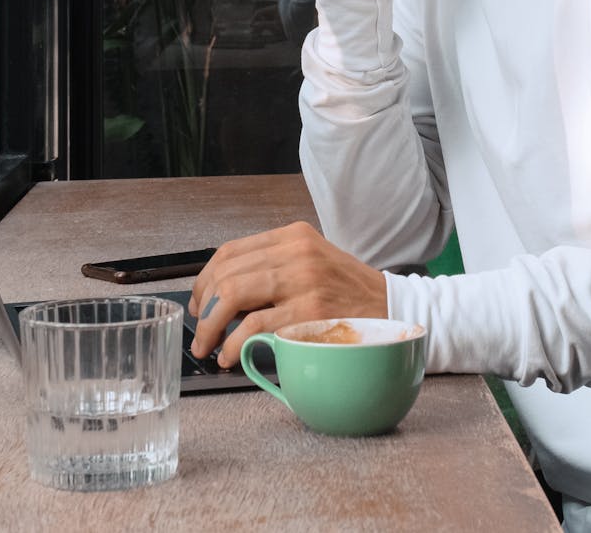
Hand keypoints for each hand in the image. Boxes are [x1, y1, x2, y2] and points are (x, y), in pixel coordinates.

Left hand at [188, 221, 387, 367]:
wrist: (393, 309)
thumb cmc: (347, 292)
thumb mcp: (311, 262)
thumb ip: (272, 268)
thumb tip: (221, 294)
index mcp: (293, 236)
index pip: (230, 251)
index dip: (204, 280)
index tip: (198, 302)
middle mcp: (296, 252)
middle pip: (227, 273)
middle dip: (203, 306)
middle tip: (199, 332)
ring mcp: (304, 281)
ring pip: (234, 295)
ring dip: (211, 326)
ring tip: (208, 346)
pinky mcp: (311, 312)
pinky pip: (256, 326)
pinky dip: (234, 343)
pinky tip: (230, 354)